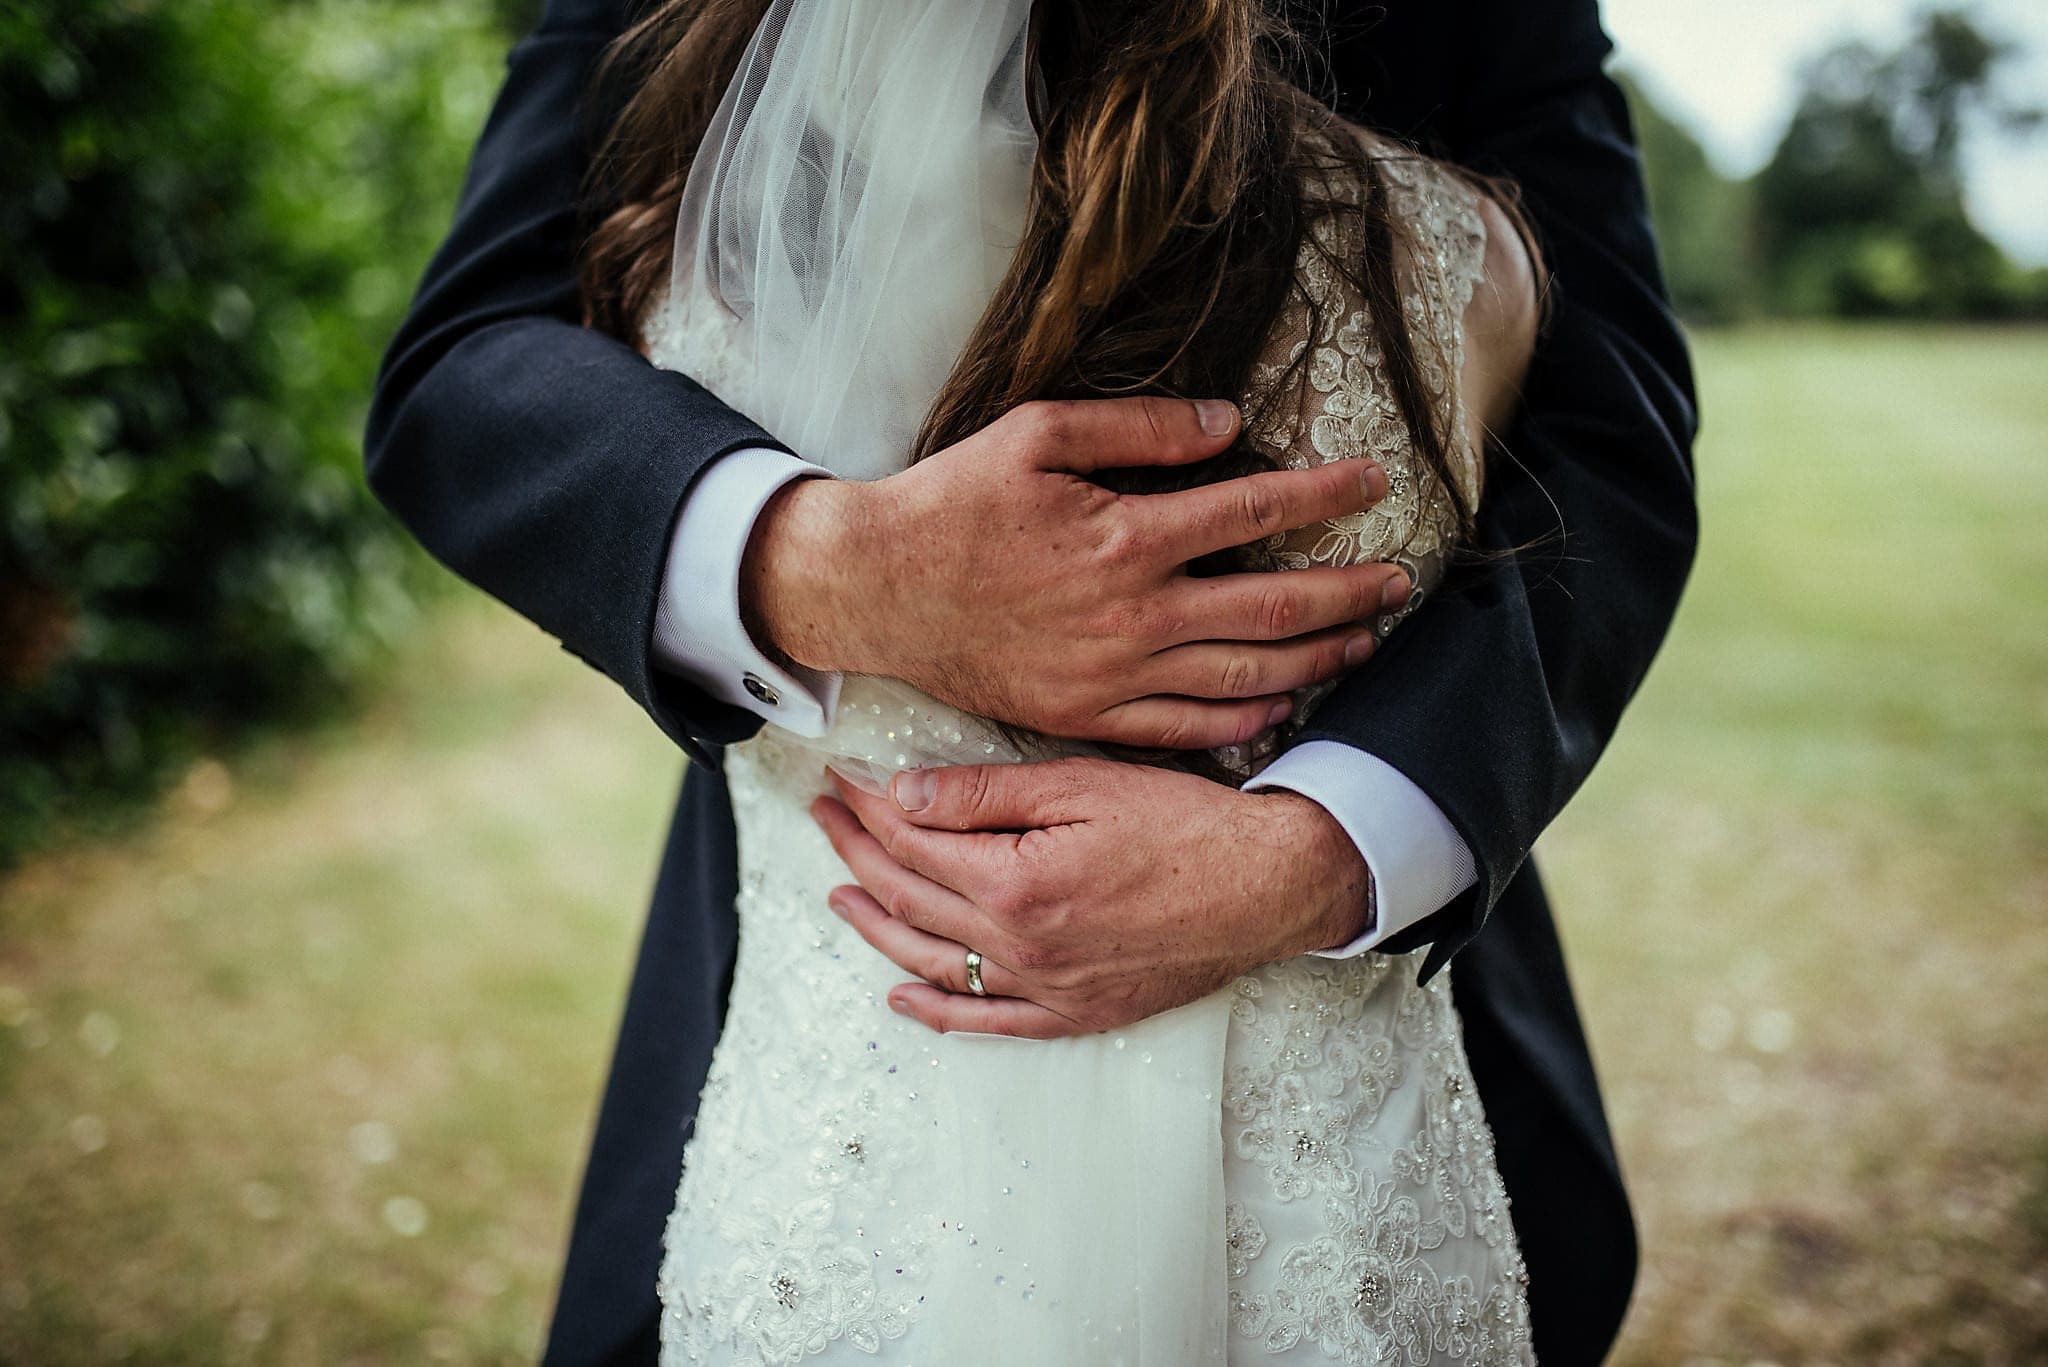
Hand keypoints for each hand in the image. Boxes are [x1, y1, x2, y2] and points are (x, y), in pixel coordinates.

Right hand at [745, 397, 1409, 749]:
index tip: (1374, 482)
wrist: (877, 588)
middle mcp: (1134, 614)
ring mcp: (1113, 675)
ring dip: (1315, 659)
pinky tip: (1281, 705)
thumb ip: (1139, 429)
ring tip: (1364, 640)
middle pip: (1273, 608)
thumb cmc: (953, 502)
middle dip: (1348, 592)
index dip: (1325, 496)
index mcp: (1127, 535)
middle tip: (1400, 580)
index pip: (1256, 511)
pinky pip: (1185, 728)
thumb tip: (1228, 424)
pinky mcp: (1087, 716)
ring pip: (1243, 675)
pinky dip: (1242, 719)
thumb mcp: (1037, 433)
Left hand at [810, 758, 1371, 1037]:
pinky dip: (935, 1012)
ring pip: (933, 962)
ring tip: (838, 894)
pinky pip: (987, 1021)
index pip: (914, 841)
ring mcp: (1045, 988)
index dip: (869, 806)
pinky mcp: (1076, 1013)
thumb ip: (986, 795)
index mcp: (1015, 882)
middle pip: (911, 897)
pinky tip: (899, 995)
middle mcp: (1020, 946)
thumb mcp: (1083, 786)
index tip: (842, 777)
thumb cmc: (1187, 826)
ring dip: (876, 925)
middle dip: (857, 852)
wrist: (1269, 887)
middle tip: (824, 816)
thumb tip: (901, 795)